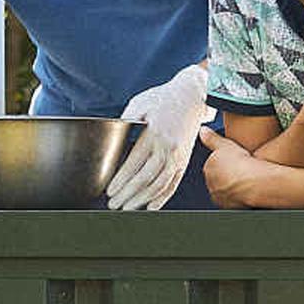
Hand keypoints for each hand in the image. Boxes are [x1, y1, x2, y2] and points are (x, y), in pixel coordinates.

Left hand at [105, 63, 213, 211]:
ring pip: (159, 185)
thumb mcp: (140, 103)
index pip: (134, 163)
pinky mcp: (185, 161)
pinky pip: (173, 184)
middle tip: (114, 204)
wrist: (193, 95)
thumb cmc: (164, 98)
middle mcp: (168, 147)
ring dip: (142, 199)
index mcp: (155, 133)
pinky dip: (162, 198)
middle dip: (127, 194)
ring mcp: (178, 156)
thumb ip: (126, 120)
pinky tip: (151, 207)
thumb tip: (111, 137)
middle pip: (145, 179)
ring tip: (128, 208)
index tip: (110, 190)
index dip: (121, 180)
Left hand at [202, 136, 264, 206]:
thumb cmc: (241, 165)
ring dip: (232, 185)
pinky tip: (247, 189)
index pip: (213, 164)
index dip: (225, 161)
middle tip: (241, 169)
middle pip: (218, 177)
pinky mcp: (228, 206)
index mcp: (208, 168)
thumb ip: (211, 138)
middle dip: (227, 174)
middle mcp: (210, 184)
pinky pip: (232, 199)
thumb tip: (202, 130)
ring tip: (245, 179)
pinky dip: (238, 195)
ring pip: (225, 189)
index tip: (235, 160)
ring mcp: (219, 196)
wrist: (253, 184)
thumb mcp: (225, 144)